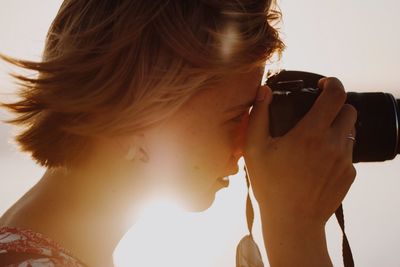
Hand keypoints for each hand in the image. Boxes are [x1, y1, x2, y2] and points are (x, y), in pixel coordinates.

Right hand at [242, 78, 356, 265]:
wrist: (293, 221)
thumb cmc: (270, 185)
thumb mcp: (255, 149)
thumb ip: (259, 115)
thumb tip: (264, 91)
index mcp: (311, 133)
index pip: (335, 95)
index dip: (331, 83)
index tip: (322, 85)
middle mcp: (334, 144)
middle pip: (349, 110)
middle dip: (335, 106)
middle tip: (317, 115)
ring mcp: (345, 160)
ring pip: (350, 131)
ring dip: (335, 129)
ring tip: (314, 142)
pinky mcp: (349, 174)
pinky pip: (348, 152)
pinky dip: (336, 150)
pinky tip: (317, 162)